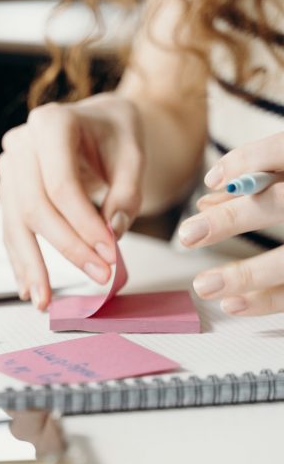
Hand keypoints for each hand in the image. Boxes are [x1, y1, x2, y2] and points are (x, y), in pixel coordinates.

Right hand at [0, 93, 143, 309]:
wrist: (93, 122)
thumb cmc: (113, 132)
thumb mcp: (133, 150)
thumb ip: (127, 191)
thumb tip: (112, 233)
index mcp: (50, 123)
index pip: (61, 186)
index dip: (84, 225)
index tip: (109, 255)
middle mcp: (21, 145)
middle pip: (34, 208)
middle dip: (67, 248)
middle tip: (98, 276)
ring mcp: (9, 169)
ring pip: (15, 224)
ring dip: (31, 265)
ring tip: (44, 300)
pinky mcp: (8, 192)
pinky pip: (11, 230)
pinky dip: (20, 260)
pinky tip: (28, 286)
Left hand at [178, 131, 283, 315]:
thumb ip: (262, 182)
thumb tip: (208, 198)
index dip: (249, 160)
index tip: (211, 180)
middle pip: (282, 204)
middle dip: (232, 220)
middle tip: (188, 234)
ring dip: (246, 275)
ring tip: (204, 285)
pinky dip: (269, 299)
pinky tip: (236, 304)